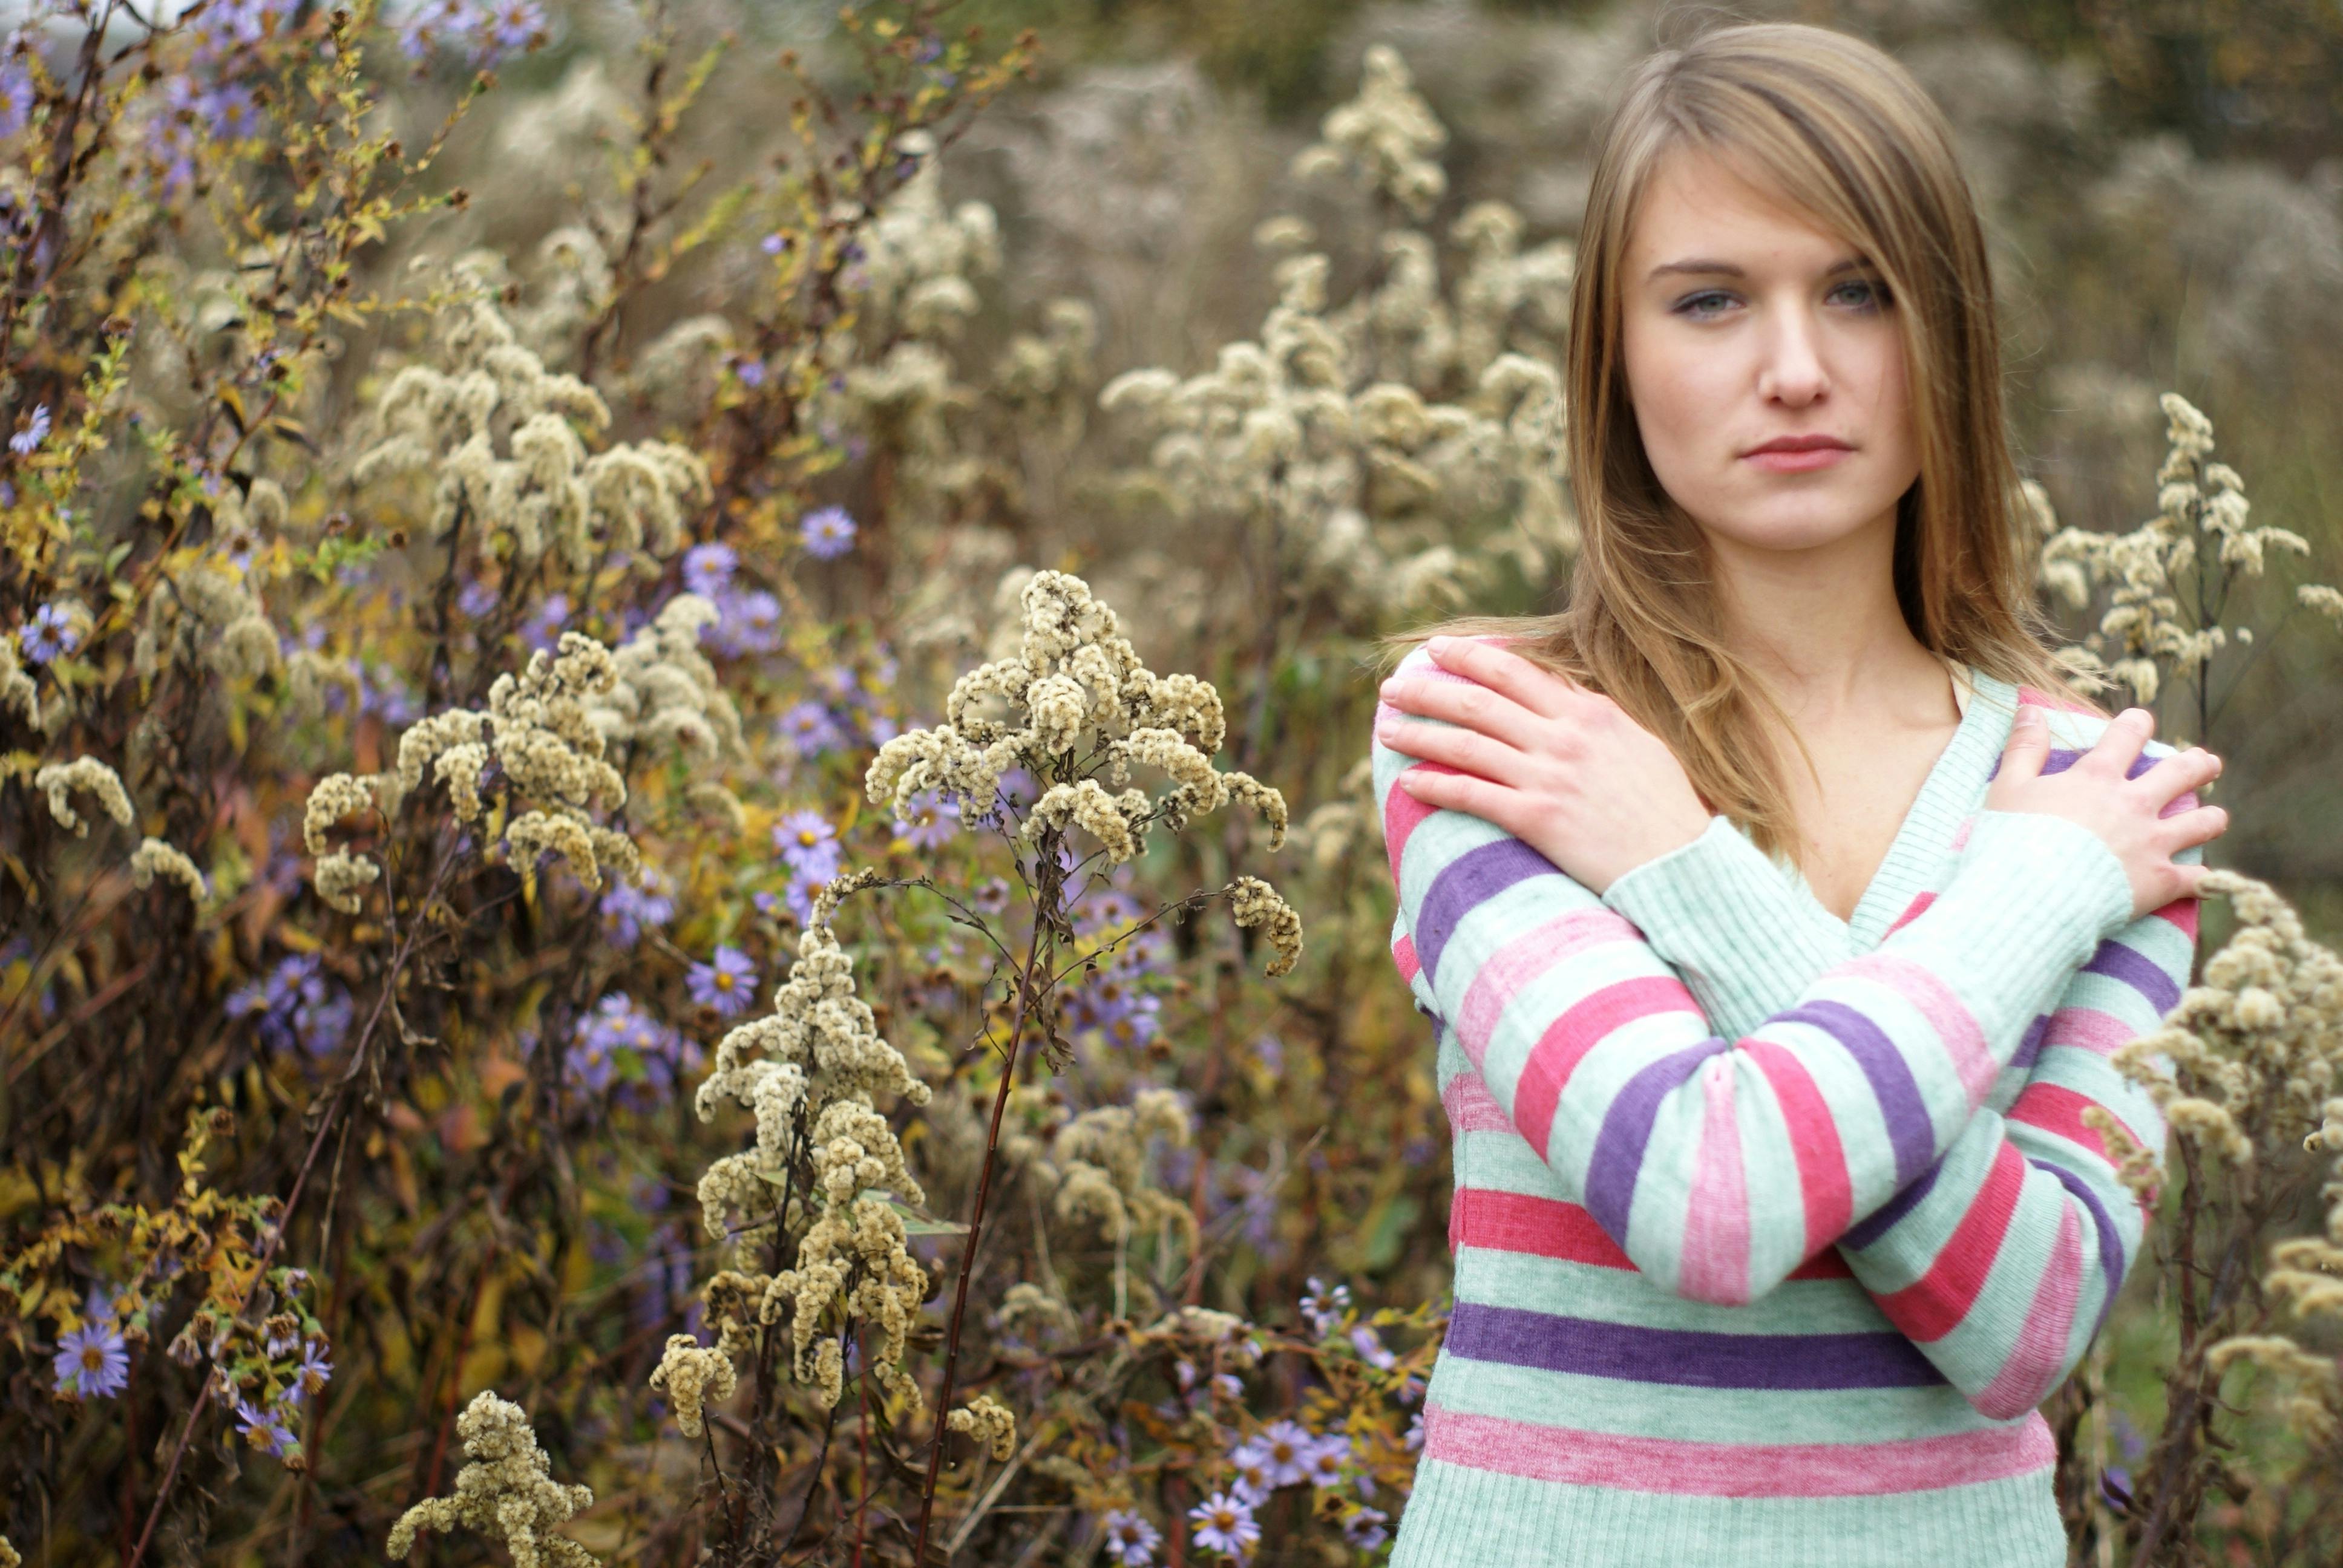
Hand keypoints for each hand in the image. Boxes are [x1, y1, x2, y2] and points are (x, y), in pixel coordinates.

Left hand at [1374, 635, 1711, 893]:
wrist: (1682, 864)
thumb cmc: (1666, 809)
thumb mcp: (1640, 745)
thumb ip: (1598, 717)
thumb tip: (1567, 694)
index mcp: (1590, 712)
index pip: (1517, 672)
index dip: (1470, 657)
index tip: (1437, 649)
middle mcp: (1565, 737)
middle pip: (1479, 701)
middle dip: (1429, 690)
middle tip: (1392, 688)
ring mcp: (1550, 777)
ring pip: (1466, 744)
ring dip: (1419, 734)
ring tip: (1386, 730)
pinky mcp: (1538, 818)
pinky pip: (1473, 795)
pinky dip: (1435, 786)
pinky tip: (1407, 784)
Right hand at [1986, 703, 2225, 918]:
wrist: (2031, 894)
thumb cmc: (2011, 841)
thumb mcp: (2007, 787)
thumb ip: (2024, 748)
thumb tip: (2031, 709)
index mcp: (2097, 778)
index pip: (2126, 735)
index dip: (2137, 724)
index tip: (2142, 721)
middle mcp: (2134, 803)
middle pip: (2180, 773)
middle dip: (2198, 764)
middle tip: (2208, 763)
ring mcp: (2152, 842)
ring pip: (2201, 822)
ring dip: (2211, 817)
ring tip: (2216, 817)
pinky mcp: (2161, 881)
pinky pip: (2198, 879)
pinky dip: (2203, 879)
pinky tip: (2207, 881)